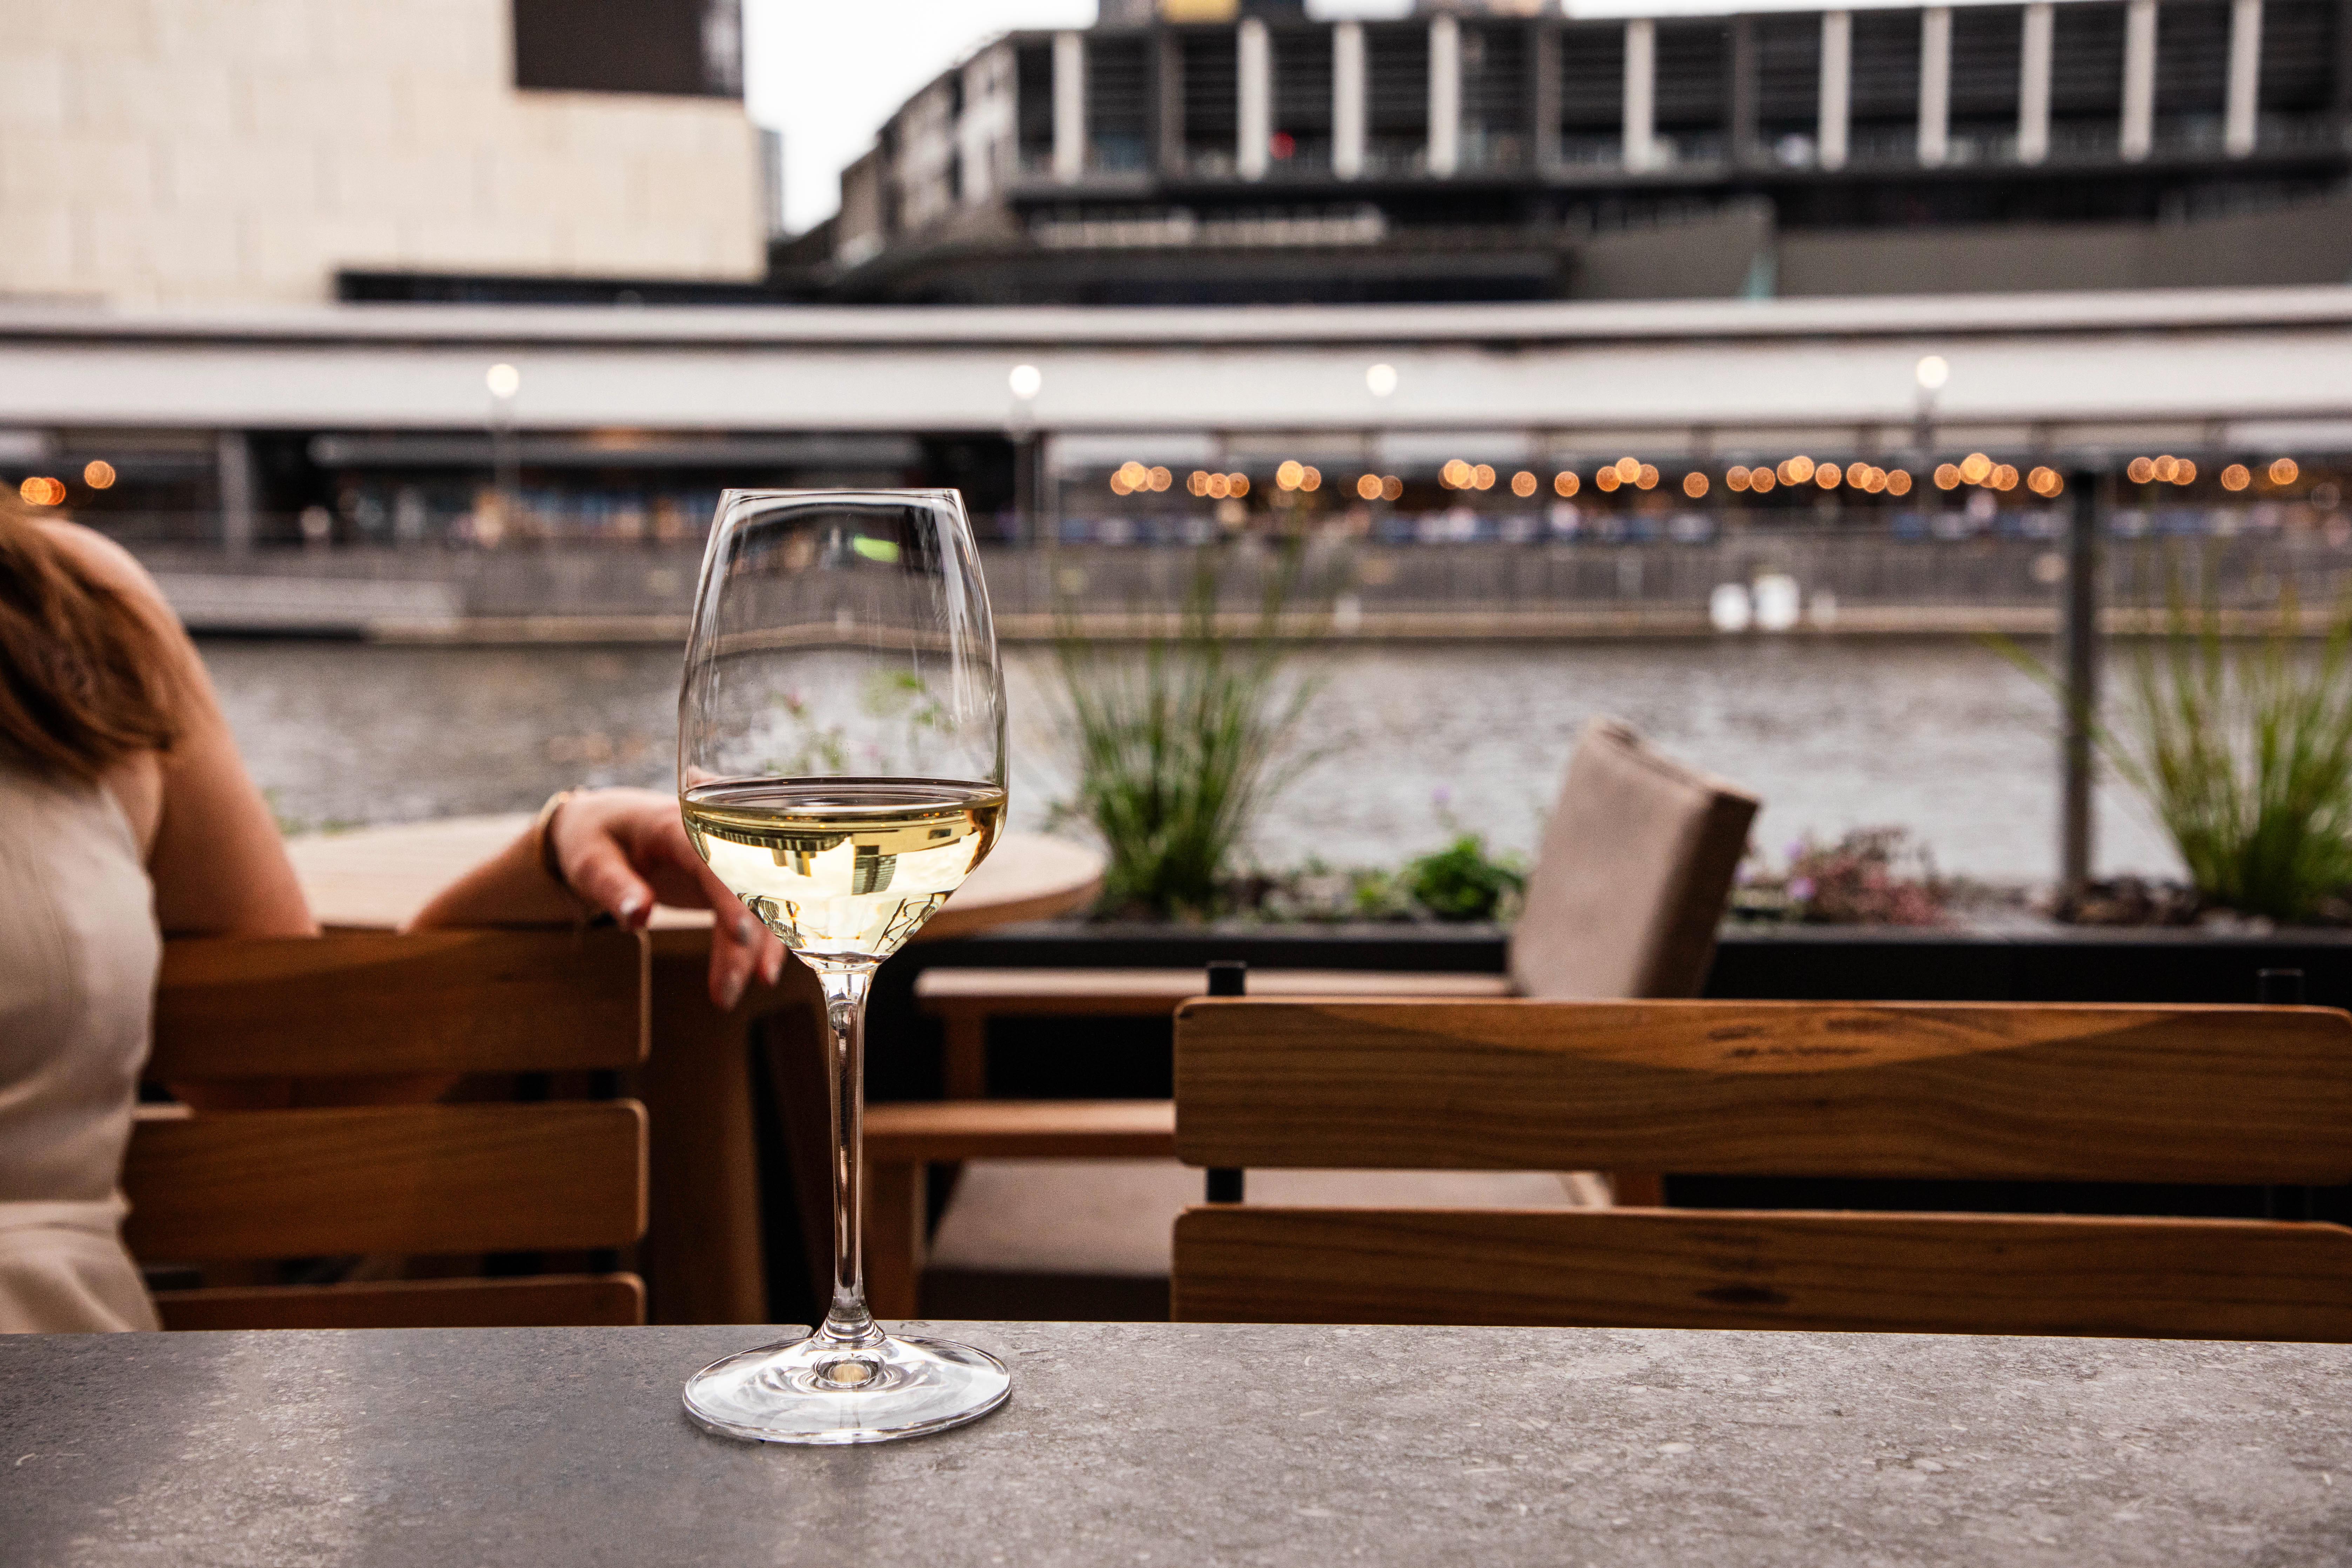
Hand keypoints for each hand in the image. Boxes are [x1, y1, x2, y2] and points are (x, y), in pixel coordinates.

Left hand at [547, 786, 787, 1008]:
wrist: (602, 820)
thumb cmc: (593, 838)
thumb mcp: (590, 862)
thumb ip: (614, 886)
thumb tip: (638, 915)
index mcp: (674, 826)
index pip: (715, 860)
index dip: (732, 897)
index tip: (741, 937)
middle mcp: (710, 837)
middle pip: (744, 888)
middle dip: (744, 942)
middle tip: (726, 993)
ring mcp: (723, 858)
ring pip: (758, 902)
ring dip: (757, 948)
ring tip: (734, 994)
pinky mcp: (726, 879)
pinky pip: (755, 909)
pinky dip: (763, 940)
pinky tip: (761, 971)